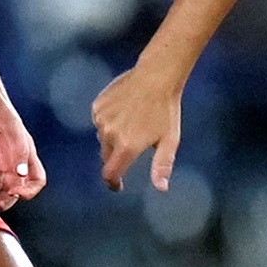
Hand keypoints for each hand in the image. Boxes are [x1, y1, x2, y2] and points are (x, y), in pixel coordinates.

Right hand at [91, 65, 183, 190]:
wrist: (155, 77)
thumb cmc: (166, 110)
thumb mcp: (169, 140)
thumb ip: (162, 166)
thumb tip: (161, 188)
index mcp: (126, 146)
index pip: (110, 172)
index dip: (113, 182)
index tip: (118, 186)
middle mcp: (109, 134)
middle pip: (106, 156)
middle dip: (117, 159)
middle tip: (132, 149)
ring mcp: (101, 118)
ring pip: (103, 138)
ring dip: (113, 139)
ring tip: (132, 126)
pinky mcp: (97, 105)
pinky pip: (100, 121)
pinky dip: (109, 122)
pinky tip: (124, 113)